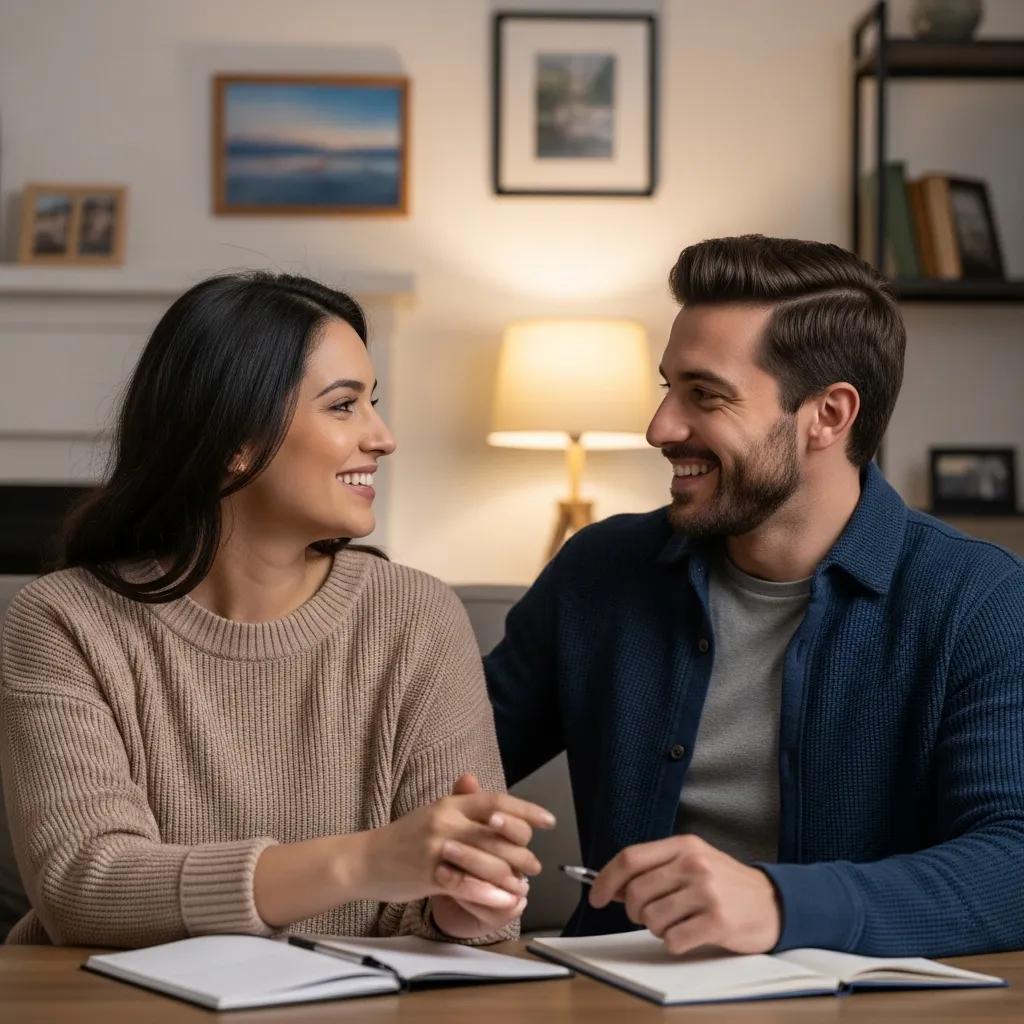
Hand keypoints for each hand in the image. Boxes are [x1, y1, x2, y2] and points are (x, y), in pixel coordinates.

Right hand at [354, 773, 553, 914]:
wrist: (365, 859)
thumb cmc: (404, 838)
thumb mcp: (434, 813)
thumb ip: (463, 805)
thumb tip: (490, 798)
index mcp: (451, 805)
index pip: (497, 801)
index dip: (526, 810)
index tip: (548, 821)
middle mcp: (446, 821)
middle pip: (498, 831)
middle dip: (523, 850)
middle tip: (534, 864)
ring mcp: (437, 848)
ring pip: (488, 859)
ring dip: (512, 874)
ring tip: (524, 884)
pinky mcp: (429, 875)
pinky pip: (467, 884)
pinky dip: (489, 892)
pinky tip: (504, 899)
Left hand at [589, 835, 780, 954]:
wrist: (774, 902)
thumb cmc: (726, 883)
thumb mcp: (693, 862)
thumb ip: (656, 868)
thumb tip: (614, 886)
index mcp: (683, 845)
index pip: (630, 858)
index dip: (606, 880)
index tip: (596, 897)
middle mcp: (694, 864)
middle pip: (637, 893)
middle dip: (634, 911)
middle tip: (649, 916)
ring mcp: (707, 892)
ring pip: (652, 919)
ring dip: (657, 929)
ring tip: (677, 922)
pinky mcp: (718, 921)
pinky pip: (673, 940)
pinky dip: (674, 943)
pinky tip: (691, 934)